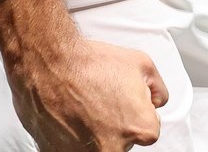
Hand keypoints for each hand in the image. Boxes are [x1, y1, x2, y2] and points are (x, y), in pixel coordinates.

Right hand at [9, 37, 168, 150]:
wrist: (49, 65)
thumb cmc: (92, 64)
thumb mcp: (142, 64)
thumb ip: (158, 90)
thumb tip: (155, 103)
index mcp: (140, 128)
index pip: (149, 131)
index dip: (138, 113)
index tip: (124, 103)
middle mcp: (114, 148)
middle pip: (123, 142)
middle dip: (116, 125)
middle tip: (101, 104)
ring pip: (99, 147)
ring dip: (95, 132)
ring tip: (84, 108)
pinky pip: (73, 148)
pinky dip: (72, 137)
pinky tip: (70, 117)